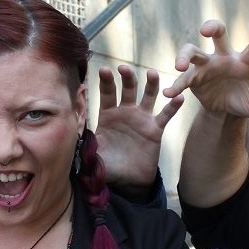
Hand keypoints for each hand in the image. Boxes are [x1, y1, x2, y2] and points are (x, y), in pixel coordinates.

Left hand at [94, 64, 183, 188]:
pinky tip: (179, 97)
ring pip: (148, 96)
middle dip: (127, 78)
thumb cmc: (109, 165)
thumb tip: (70, 139)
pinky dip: (173, 106)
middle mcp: (126, 113)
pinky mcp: (155, 129)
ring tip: (152, 73)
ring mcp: (142, 119)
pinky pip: (165, 115)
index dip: (106, 82)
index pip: (107, 94)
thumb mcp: (94, 154)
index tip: (103, 70)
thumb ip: (85, 145)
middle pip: (128, 90)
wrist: (128, 180)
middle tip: (125, 69)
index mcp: (108, 115)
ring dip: (151, 84)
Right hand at [166, 19, 248, 135]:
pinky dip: (176, 86)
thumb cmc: (247, 99)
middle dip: (213, 27)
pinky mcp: (194, 76)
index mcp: (246, 61)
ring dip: (184, 55)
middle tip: (205, 30)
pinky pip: (183, 79)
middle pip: (219, 33)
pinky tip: (168, 94)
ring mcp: (207, 64)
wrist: (229, 106)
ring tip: (179, 67)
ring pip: (193, 51)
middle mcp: (225, 57)